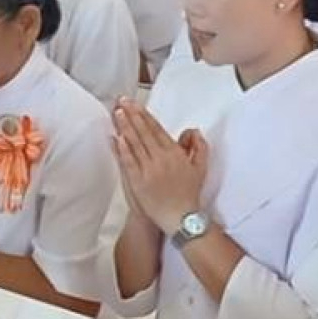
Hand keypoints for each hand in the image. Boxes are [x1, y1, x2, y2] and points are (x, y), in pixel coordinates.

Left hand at [112, 101, 209, 232]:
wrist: (181, 217)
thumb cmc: (190, 193)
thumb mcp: (201, 167)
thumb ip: (199, 146)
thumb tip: (193, 131)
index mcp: (174, 153)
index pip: (156, 128)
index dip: (144, 114)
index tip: (135, 104)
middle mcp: (161, 158)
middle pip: (143, 132)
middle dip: (131, 115)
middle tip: (121, 101)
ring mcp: (149, 170)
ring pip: (135, 143)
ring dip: (125, 127)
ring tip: (116, 113)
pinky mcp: (139, 182)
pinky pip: (129, 162)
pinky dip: (122, 149)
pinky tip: (116, 137)